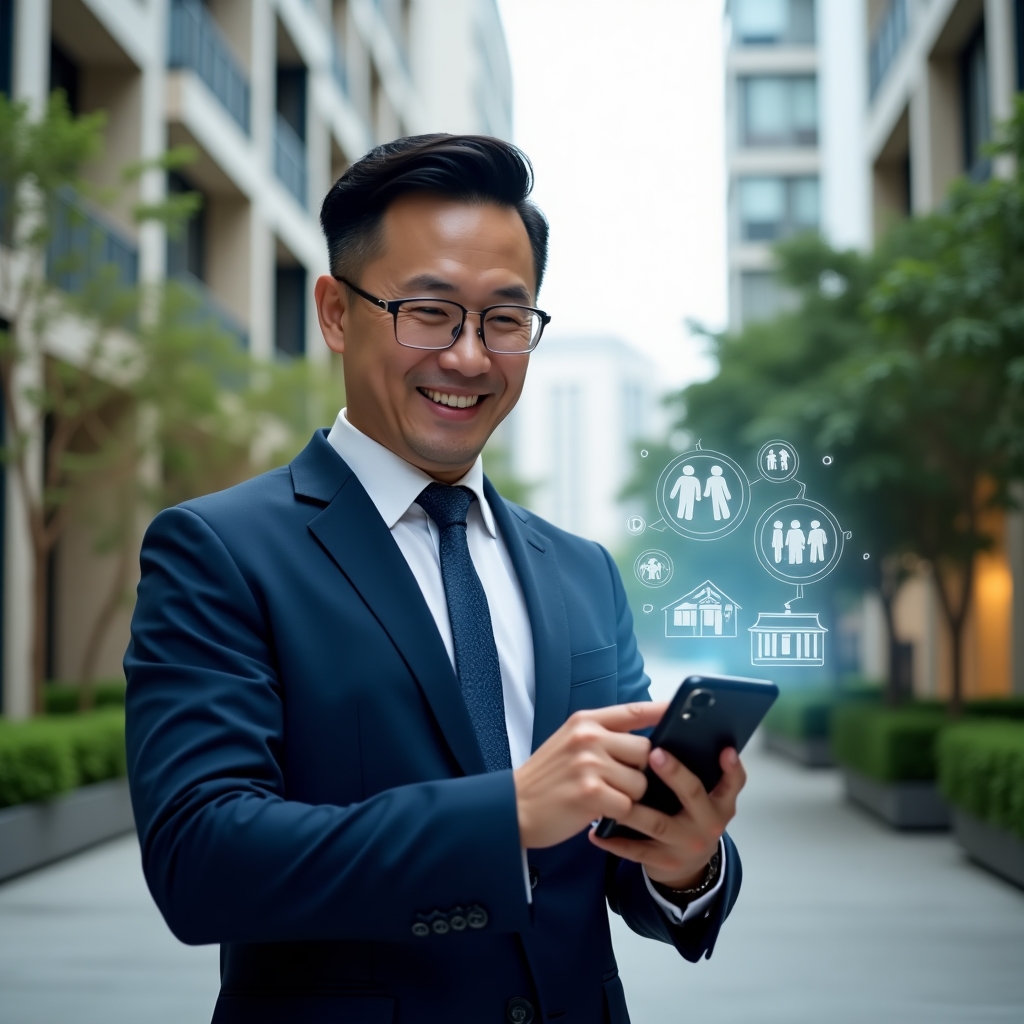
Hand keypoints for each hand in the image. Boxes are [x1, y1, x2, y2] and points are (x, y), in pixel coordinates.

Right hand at [513, 702, 664, 848]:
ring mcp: (589, 764)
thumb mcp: (569, 743)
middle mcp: (589, 737)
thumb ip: (603, 736)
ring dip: (630, 797)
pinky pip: (628, 806)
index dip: (663, 710)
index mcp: (586, 721)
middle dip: (640, 772)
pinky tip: (600, 812)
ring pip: (640, 782)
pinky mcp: (590, 793)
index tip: (684, 709)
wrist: (514, 807)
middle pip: (646, 751)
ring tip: (605, 798)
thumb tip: (646, 742)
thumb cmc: (547, 778)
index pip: (634, 710)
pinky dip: (620, 814)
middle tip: (619, 783)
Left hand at [587, 746, 745, 889]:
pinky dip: (614, 840)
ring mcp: (687, 845)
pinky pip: (636, 850)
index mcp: (720, 802)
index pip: (733, 783)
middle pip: (694, 795)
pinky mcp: (665, 862)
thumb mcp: (704, 797)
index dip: (731, 768)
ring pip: (658, 823)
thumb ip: (696, 770)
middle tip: (654, 753)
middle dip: (675, 773)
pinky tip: (596, 830)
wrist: (689, 865)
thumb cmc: (690, 816)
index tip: (724, 750)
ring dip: (633, 806)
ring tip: (612, 787)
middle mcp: (708, 824)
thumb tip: (673, 732)